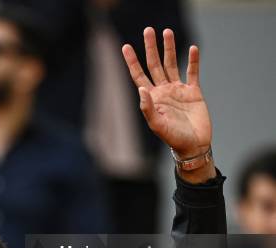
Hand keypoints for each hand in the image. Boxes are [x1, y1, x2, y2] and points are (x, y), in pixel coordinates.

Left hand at [122, 28, 210, 159]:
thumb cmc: (173, 138)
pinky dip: (193, 60)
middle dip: (151, 48)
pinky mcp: (194, 92)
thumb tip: (141, 88)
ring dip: (169, 48)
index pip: (139, 75)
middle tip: (149, 30)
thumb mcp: (157, 125)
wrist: (194, 146)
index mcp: (152, 98)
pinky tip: (192, 48)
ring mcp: (178, 90)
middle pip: (154, 64)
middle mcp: (163, 91)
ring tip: (167, 32)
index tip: (126, 46)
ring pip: (172, 64)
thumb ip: (148, 108)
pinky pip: (192, 72)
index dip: (132, 61)